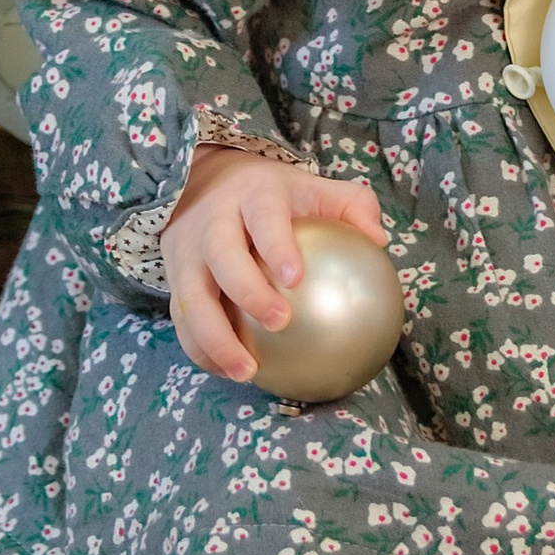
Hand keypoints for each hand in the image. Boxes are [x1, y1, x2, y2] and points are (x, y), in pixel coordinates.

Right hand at [161, 149, 390, 380]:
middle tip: (280, 323)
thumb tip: (379, 241)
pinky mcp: (175, 279)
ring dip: (216, 339)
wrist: (203, 180)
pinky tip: (231, 373)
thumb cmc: (273, 195)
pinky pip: (183, 321)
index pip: (264, 219)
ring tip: (247, 372)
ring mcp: (188, 253)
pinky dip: (202, 350)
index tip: (296, 276)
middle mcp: (213, 223)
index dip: (277, 245)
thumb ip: (350, 206)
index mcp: (253, 198)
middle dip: (247, 292)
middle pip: (222, 257)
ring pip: (193, 299)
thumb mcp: (311, 186)